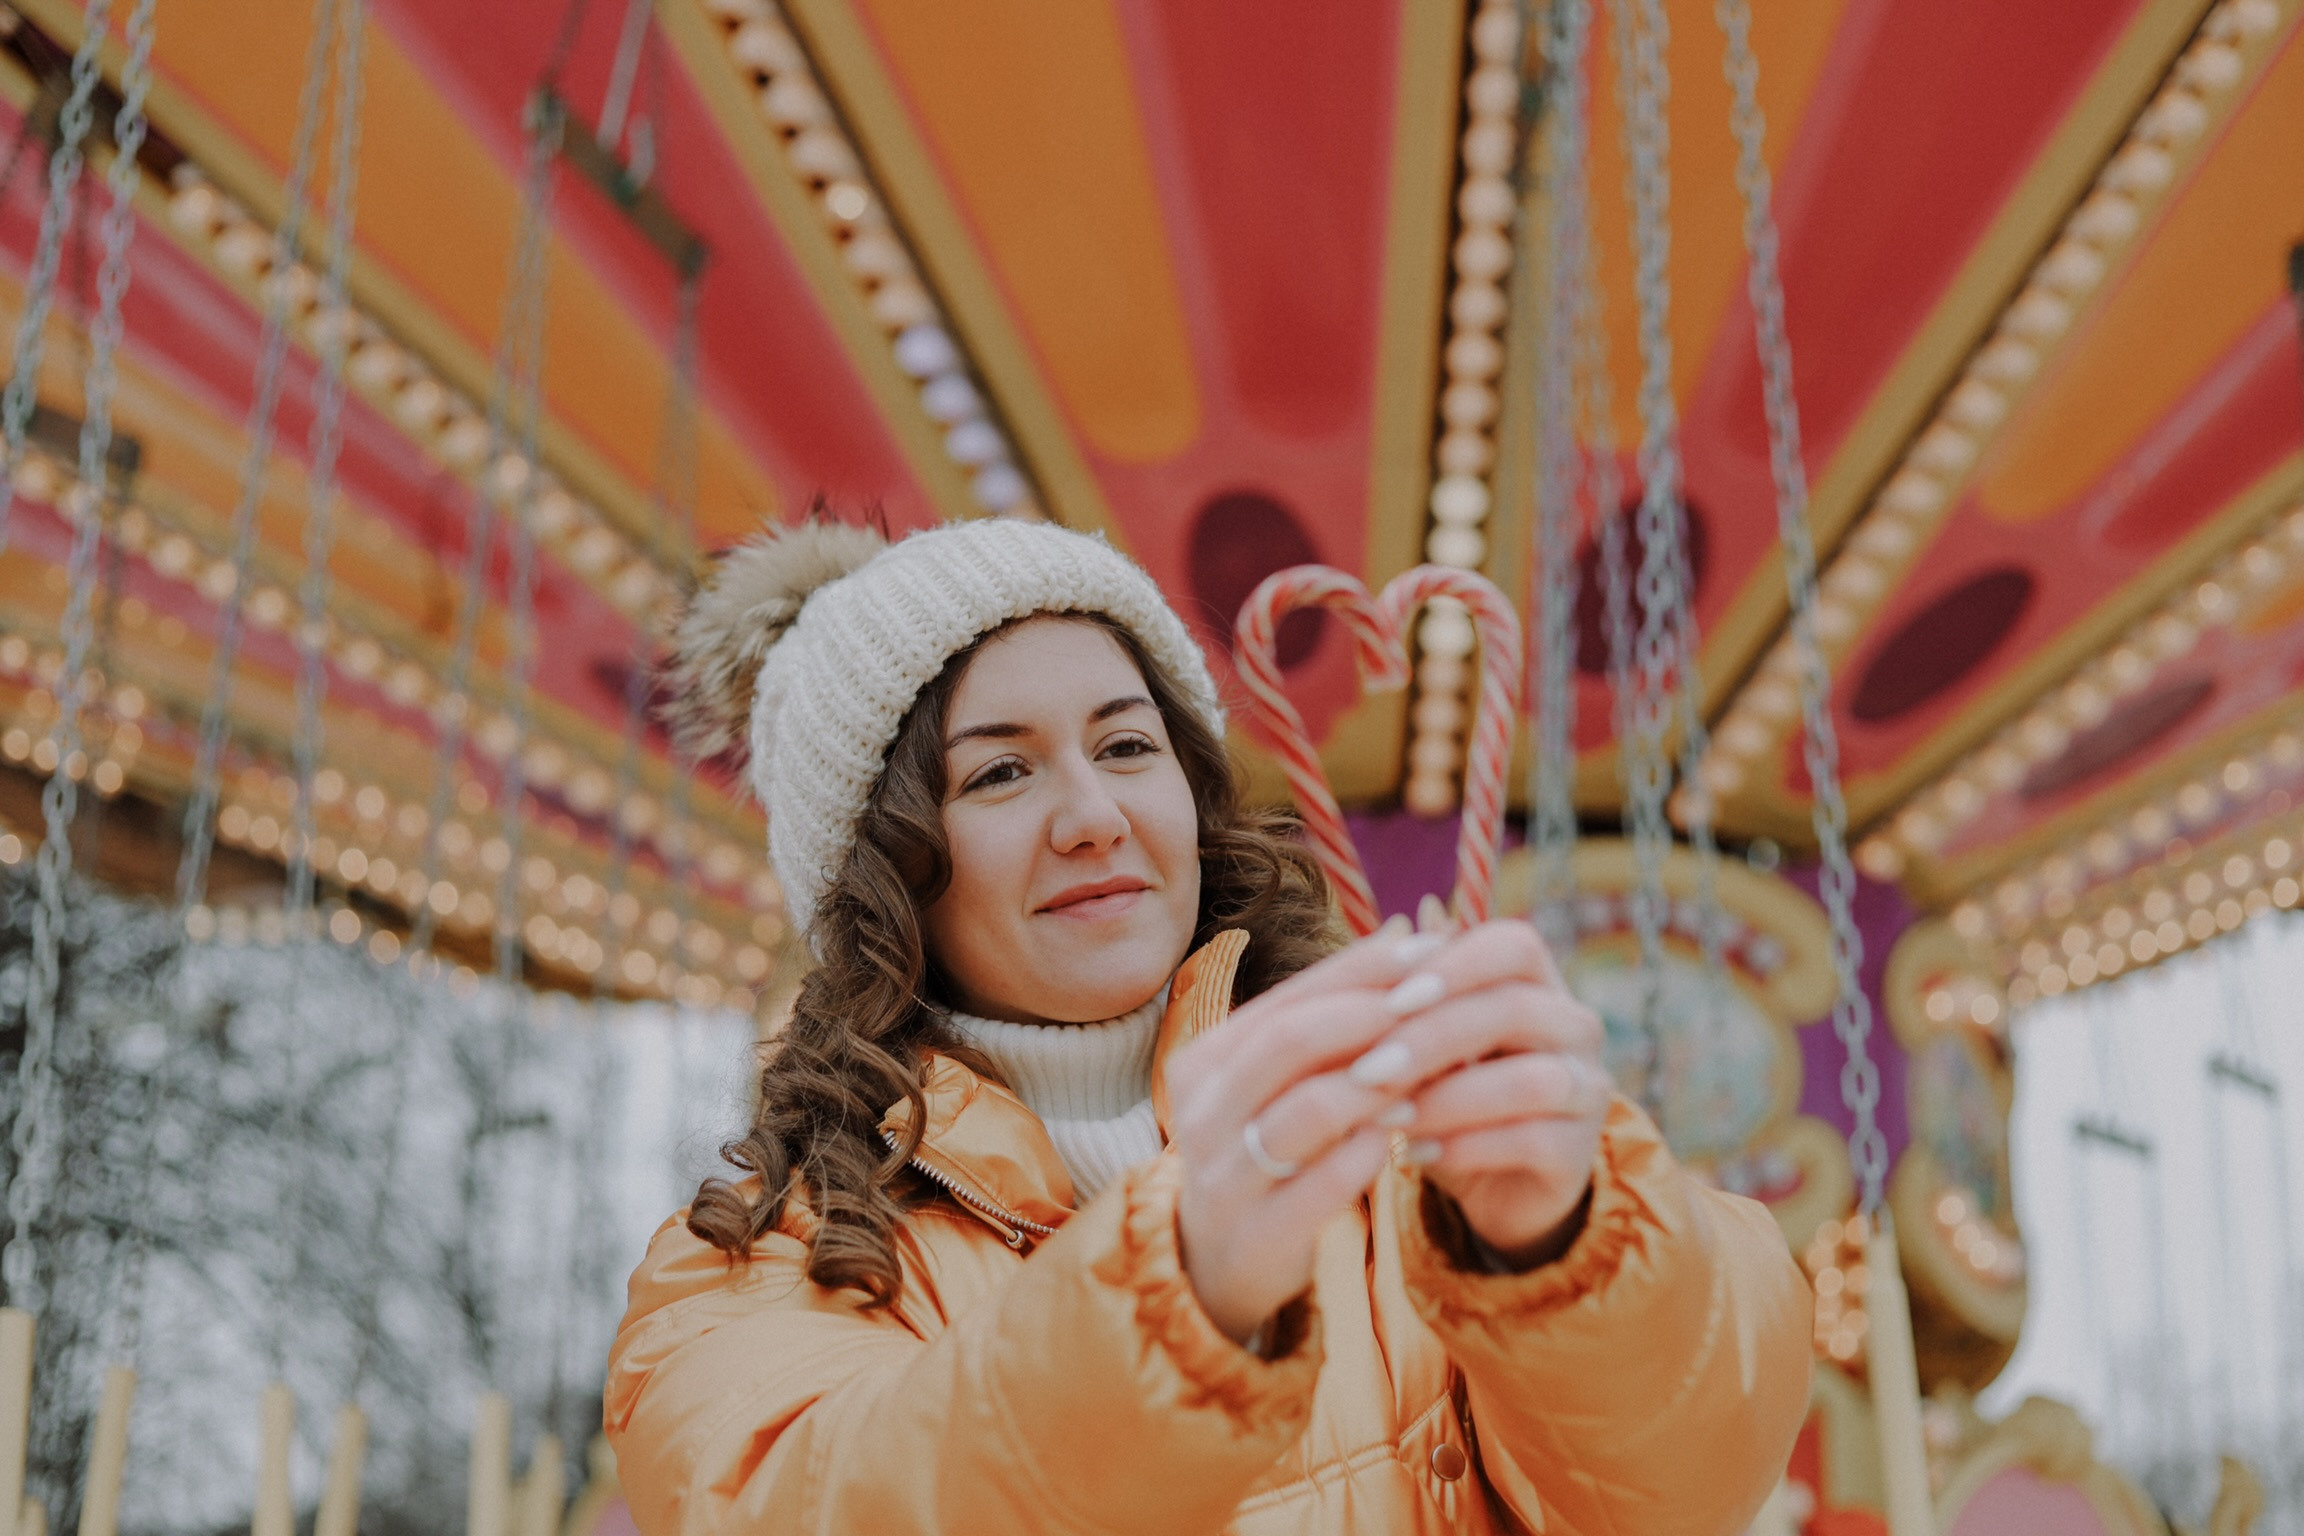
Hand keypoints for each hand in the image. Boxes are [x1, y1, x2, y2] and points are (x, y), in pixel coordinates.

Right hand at [1164, 919, 1448, 1341]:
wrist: (1216, 1262)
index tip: (1428, 949)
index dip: (1359, 971)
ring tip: (1427, 1067)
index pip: (1286, 999)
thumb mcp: (1274, 1083)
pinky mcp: (1257, 1234)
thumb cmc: (1263, 1150)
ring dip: (1377, 1082)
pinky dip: (1371, 1149)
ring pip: (1309, 1109)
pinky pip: (1324, 1182)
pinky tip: (1406, 1131)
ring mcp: (1225, 1176)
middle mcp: (1201, 1113)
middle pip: (1290, 1042)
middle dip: (1369, 1015)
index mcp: (1204, 1062)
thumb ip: (1325, 1021)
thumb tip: (1403, 935)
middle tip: (1435, 999)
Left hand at [1372, 920, 1609, 1264]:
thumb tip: (1370, 967)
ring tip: (1389, 1115)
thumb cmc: (1444, 1092)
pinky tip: (1414, 1152)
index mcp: (1538, 983)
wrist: (1488, 1181)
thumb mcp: (1420, 1047)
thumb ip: (1405, 1010)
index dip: (1454, 967)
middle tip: (1368, 1069)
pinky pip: (1531, 1141)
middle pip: (1517, 1008)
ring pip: (1532, 1080)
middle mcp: (1576, 1027)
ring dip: (1448, 1099)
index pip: (1513, 946)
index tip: (1390, 1001)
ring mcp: (1588, 1090)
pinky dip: (1464, 1147)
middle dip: (1432, 1038)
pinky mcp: (1579, 1152)